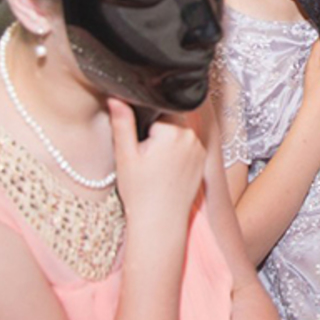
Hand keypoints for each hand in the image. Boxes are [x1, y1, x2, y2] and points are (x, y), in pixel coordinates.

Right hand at [111, 99, 204, 231]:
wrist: (160, 222)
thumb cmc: (139, 192)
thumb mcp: (125, 156)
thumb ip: (122, 123)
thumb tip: (116, 96)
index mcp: (173, 131)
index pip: (158, 108)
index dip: (144, 120)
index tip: (138, 137)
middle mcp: (192, 137)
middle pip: (171, 118)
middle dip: (156, 129)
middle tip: (144, 152)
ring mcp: (200, 149)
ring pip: (180, 131)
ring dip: (167, 138)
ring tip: (154, 162)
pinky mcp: (202, 160)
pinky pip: (188, 144)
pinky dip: (177, 150)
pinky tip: (166, 168)